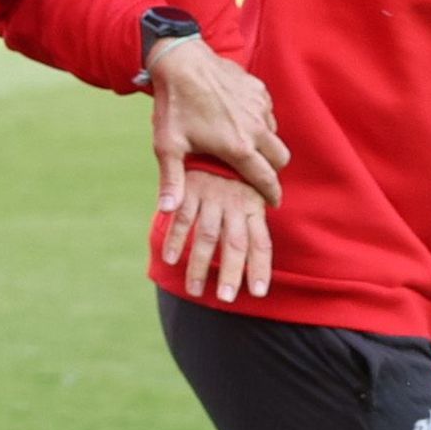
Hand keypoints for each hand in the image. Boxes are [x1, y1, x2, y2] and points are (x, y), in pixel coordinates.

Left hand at [144, 33, 286, 205]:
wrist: (181, 61)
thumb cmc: (174, 105)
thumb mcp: (168, 146)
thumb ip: (171, 181)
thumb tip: (168, 210)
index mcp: (238, 146)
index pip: (266, 179)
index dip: (272, 195)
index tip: (272, 203)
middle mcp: (256, 127)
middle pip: (280, 159)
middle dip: (273, 171)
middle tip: (260, 176)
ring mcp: (260, 106)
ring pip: (275, 135)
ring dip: (266, 145)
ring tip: (247, 148)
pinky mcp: (259, 89)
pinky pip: (268, 113)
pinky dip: (261, 122)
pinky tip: (241, 122)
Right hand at [158, 166, 275, 301]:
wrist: (212, 132)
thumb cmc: (233, 172)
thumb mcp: (249, 191)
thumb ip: (252, 222)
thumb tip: (257, 256)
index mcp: (253, 206)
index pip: (260, 243)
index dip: (260, 268)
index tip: (257, 292)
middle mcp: (235, 203)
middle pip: (235, 244)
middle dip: (231, 273)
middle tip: (226, 298)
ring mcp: (212, 197)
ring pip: (207, 237)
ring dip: (199, 265)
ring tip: (194, 290)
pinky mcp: (190, 190)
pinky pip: (182, 219)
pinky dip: (175, 240)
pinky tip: (170, 259)